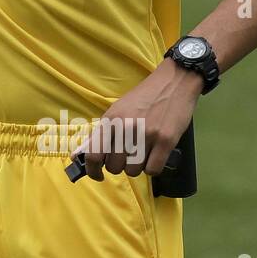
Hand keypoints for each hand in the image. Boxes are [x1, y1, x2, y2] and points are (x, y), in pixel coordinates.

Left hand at [77, 58, 202, 180]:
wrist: (174, 82)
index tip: (97, 175)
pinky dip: (153, 168)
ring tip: (143, 153)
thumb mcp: (117, 109)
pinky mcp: (166, 140)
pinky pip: (153, 170)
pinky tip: (155, 156)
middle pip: (114, 166)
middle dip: (120, 166)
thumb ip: (102, 132)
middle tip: (128, 157)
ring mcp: (146, 134)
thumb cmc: (144, 97)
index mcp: (110, 119)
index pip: (93, 154)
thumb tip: (82, 156)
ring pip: (134, 171)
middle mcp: (125, 127)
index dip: (92, 171)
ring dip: (137, 167)